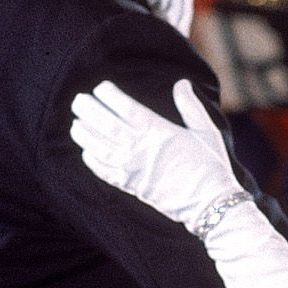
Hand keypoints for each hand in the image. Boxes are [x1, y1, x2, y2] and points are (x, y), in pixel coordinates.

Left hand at [70, 79, 250, 227]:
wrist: (210, 204)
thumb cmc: (211, 166)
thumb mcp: (205, 131)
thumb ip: (190, 106)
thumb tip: (181, 83)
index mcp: (157, 131)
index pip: (124, 106)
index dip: (108, 94)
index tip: (101, 88)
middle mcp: (139, 148)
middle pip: (104, 123)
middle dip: (88, 109)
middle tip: (78, 100)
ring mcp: (131, 168)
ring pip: (98, 146)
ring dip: (84, 133)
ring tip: (76, 123)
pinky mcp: (129, 186)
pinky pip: (102, 170)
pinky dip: (91, 159)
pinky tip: (86, 150)